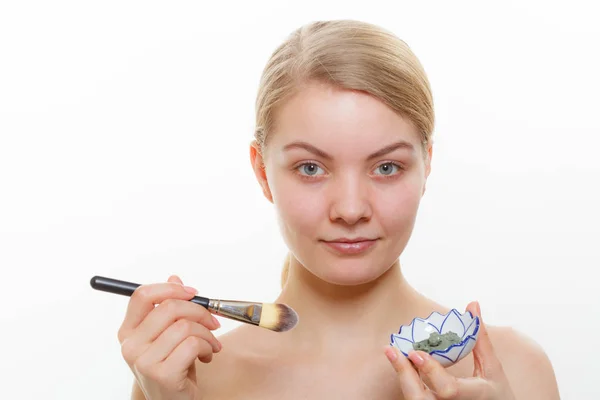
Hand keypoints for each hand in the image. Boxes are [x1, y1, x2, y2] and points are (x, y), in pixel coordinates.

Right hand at [117, 275, 221, 399]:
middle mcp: (130, 345)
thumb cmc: (174, 367)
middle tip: (213, 322)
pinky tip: (207, 356)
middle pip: (169, 307)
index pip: (142, 295)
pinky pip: (193, 344)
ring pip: (185, 326)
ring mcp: (143, 361)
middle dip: (199, 311)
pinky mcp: (161, 374)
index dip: (170, 289)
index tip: (193, 293)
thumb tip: (175, 278)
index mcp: (128, 331)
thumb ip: (170, 308)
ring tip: (210, 344)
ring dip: (207, 333)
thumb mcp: (170, 336)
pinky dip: (208, 347)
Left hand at [385, 302, 515, 398]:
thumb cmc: (496, 394)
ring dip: (402, 376)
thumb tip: (472, 305)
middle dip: (404, 374)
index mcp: (475, 395)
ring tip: (392, 353)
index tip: (416, 353)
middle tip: (391, 350)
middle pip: (420, 398)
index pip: (448, 389)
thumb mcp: (493, 368)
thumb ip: (480, 339)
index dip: (431, 371)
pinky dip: (407, 381)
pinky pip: (415, 398)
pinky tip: (402, 363)